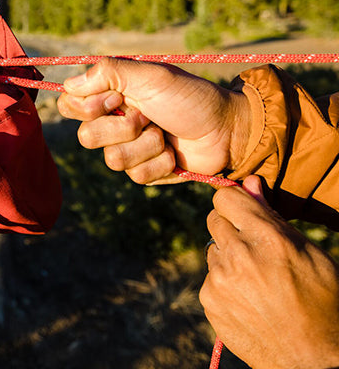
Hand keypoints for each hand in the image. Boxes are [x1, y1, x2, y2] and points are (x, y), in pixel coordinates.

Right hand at [56, 58, 249, 183]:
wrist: (227, 129)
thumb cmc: (190, 96)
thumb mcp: (151, 76)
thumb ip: (109, 73)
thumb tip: (68, 84)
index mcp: (110, 95)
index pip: (70, 104)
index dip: (88, 107)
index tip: (117, 99)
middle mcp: (113, 122)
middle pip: (86, 137)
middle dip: (123, 128)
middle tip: (148, 116)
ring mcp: (128, 148)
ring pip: (112, 160)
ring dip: (146, 145)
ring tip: (165, 134)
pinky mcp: (144, 171)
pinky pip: (136, 176)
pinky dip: (160, 162)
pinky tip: (174, 152)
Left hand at [201, 175, 338, 368]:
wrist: (314, 359)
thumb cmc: (322, 301)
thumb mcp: (309, 253)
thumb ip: (272, 215)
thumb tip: (249, 182)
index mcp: (267, 238)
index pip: (225, 198)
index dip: (234, 203)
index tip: (242, 211)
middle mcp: (238, 255)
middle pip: (214, 220)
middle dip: (231, 228)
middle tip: (254, 248)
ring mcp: (220, 279)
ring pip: (212, 250)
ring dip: (227, 257)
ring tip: (256, 279)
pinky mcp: (209, 300)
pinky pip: (210, 278)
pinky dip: (224, 284)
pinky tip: (248, 299)